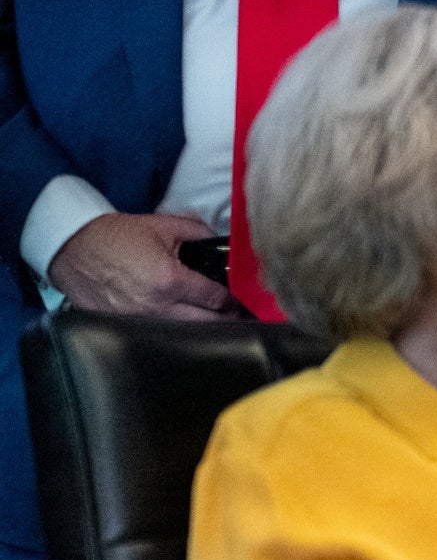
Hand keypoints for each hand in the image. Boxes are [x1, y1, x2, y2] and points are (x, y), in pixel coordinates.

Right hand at [46, 212, 235, 318]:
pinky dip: (176, 330)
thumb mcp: (163, 225)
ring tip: (215, 318)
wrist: (72, 247)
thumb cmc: (115, 235)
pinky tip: (184, 322)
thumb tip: (225, 245)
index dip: (234, 299)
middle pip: (207, 324)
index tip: (242, 298)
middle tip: (237, 313)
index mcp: (170, 280)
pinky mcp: (123, 327)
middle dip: (227, 318)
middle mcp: (156, 305)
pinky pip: (159, 334)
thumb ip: (200, 233)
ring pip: (186, 333)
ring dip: (204, 327)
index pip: (217, 299)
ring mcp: (138, 320)